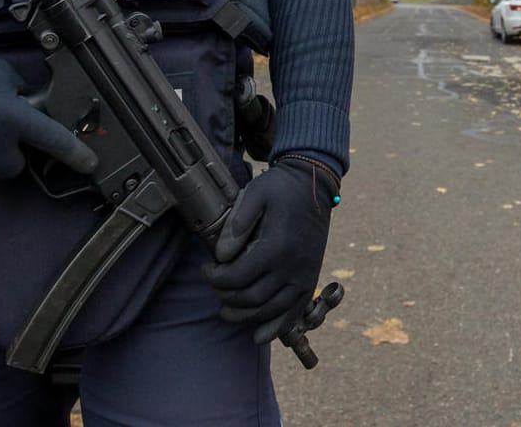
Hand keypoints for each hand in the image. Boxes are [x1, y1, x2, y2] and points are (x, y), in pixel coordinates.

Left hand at [205, 157, 336, 343]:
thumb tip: (222, 255)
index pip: (238, 277)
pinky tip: (259, 336)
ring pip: (271, 310)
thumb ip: (237, 224)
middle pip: (252, 298)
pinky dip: (277, 328)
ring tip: (227, 311)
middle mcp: (292, 267)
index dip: (216, 279)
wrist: (315, 184)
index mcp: (276, 246)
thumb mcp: (256, 193)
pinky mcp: (311, 279)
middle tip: (215, 288)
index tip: (205, 269)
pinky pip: (295, 312)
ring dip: (246, 316)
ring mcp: (304, 275)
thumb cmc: (282, 187)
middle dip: (227, 298)